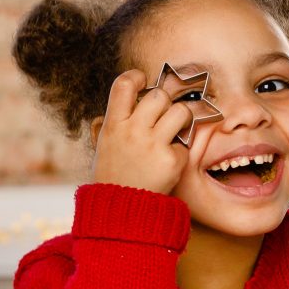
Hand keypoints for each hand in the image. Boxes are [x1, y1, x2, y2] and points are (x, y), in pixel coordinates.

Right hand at [92, 70, 191, 193]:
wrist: (121, 211)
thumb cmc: (112, 175)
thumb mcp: (103, 145)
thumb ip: (113, 121)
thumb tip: (126, 96)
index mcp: (113, 125)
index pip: (124, 84)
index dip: (136, 77)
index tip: (143, 82)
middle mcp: (132, 131)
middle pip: (159, 95)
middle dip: (165, 104)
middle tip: (162, 117)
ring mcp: (153, 145)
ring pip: (181, 112)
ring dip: (180, 121)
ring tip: (172, 134)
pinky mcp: (171, 160)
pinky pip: (185, 143)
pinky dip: (180, 152)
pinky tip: (168, 163)